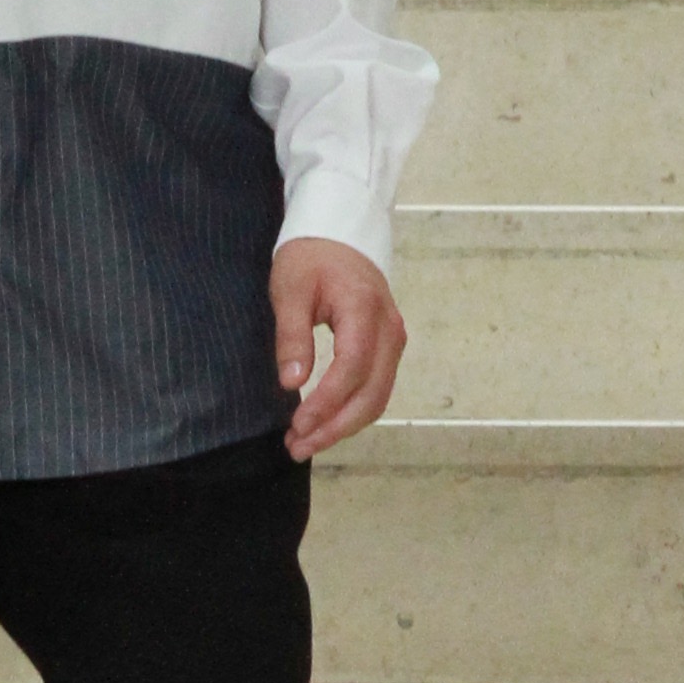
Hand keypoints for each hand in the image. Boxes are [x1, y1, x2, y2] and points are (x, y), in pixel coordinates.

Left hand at [271, 239, 403, 462]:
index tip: (298, 424)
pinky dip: (352, 412)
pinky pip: (377, 388)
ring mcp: (394, 340)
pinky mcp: (389, 348)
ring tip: (306, 443)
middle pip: (371, 393)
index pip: (352, 368)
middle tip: (297, 447)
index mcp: (364, 310)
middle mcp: (389, 330)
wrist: (339, 235)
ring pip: (378, 397)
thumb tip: (292, 383)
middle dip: (335, 427)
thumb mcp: (289, 290)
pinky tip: (325, 424)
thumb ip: (292, 335)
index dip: (326, 402)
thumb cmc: (310, 258)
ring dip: (344, 426)